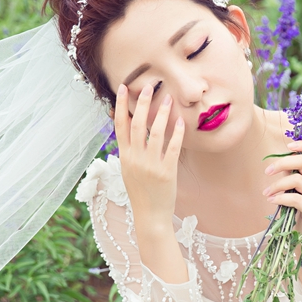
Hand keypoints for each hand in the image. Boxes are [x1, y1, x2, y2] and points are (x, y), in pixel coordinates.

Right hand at [114, 83, 184, 229]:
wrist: (150, 215)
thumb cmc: (140, 191)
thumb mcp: (128, 169)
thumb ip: (129, 150)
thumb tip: (129, 130)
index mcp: (124, 156)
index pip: (120, 125)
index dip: (121, 105)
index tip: (124, 88)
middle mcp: (135, 158)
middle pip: (137, 124)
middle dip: (143, 103)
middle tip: (149, 86)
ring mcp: (150, 165)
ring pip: (155, 133)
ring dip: (162, 114)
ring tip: (168, 99)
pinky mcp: (166, 172)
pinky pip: (172, 148)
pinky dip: (177, 133)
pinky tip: (181, 122)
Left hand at [263, 139, 301, 238]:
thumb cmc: (294, 206)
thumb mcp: (291, 185)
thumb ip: (289, 172)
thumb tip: (276, 158)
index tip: (288, 146)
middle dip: (282, 163)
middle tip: (267, 172)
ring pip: (297, 180)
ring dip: (277, 184)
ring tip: (266, 192)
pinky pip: (296, 199)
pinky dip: (280, 198)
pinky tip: (272, 200)